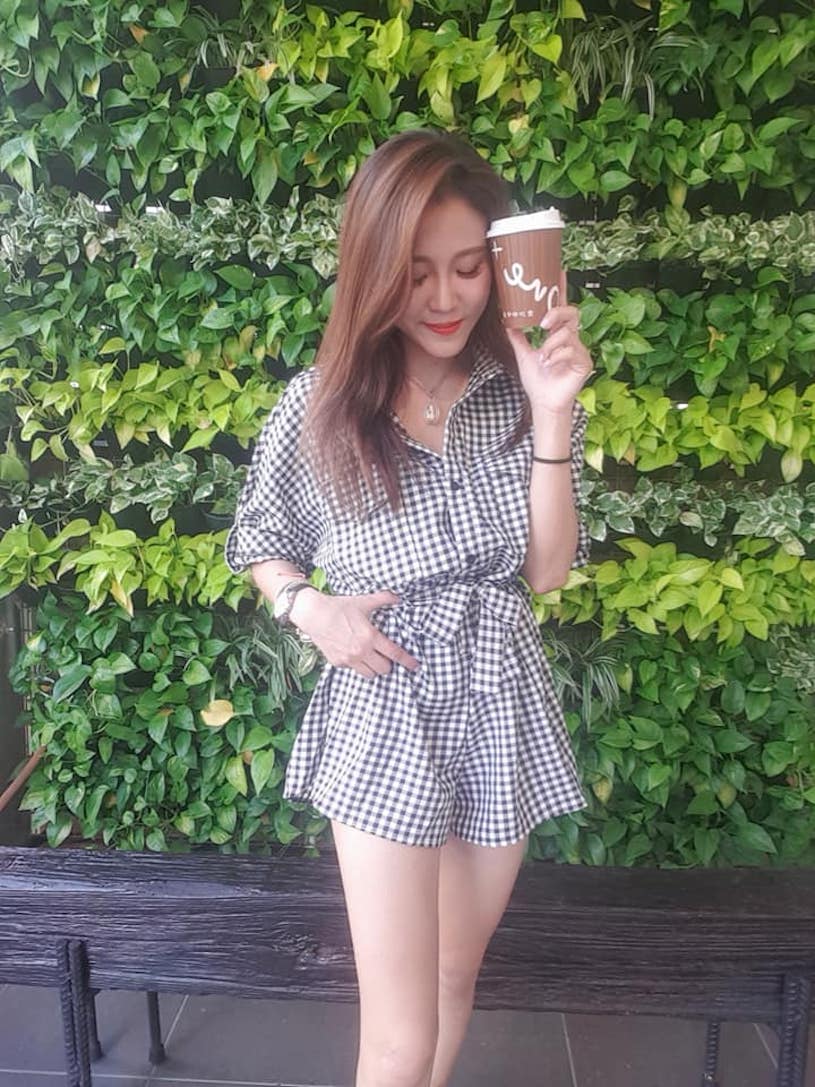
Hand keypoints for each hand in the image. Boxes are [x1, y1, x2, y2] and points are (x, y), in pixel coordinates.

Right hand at [290, 589, 419, 679]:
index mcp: (370, 636)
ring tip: (372, 658)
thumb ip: (383, 599)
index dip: (407, 661)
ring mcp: (349, 659)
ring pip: (370, 675)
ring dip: (374, 668)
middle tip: (386, 656)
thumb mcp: (363, 601)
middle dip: (388, 664)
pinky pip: (354, 670)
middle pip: (384, 669)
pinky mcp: (338, 663)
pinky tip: (355, 654)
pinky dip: (358, 665)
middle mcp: (361, 651)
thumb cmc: (339, 607)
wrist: (314, 614)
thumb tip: (398, 597)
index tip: (415, 665)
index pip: (394, 653)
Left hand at [505, 268, 593, 415]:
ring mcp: (580, 351)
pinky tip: (549, 364)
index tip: (559, 270)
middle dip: (557, 313)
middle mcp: (572, 339)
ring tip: (542, 356)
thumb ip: (517, 337)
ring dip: (551, 344)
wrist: (542, 403)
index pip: (562, 306)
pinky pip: (572, 350)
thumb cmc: (537, 380)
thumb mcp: (523, 354)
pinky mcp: (584, 363)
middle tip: (542, 323)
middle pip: (572, 313)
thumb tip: (506, 320)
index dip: (561, 289)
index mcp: (558, 334)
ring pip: (568, 333)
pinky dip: (556, 355)